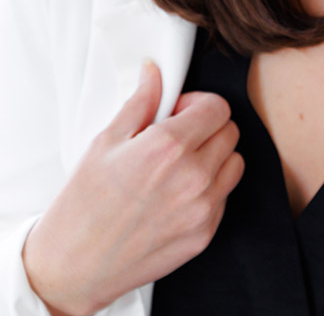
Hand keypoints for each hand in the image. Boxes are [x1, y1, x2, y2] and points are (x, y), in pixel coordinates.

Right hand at [22, 59, 244, 315]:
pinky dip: (211, 190)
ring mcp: (202, 208)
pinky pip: (225, 197)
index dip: (199, 104)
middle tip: (178, 138)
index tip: (180, 113)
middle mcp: (193, 176)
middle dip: (208, 128)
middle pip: (230, 132)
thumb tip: (154, 71)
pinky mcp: (205, 234)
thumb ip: (141, 102)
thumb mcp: (106, 142)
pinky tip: (179, 193)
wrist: (75, 266)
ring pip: (234, 163)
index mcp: (168, 147)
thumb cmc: (84, 204)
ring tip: (181, 166)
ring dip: (215, 158)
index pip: (218, 107)